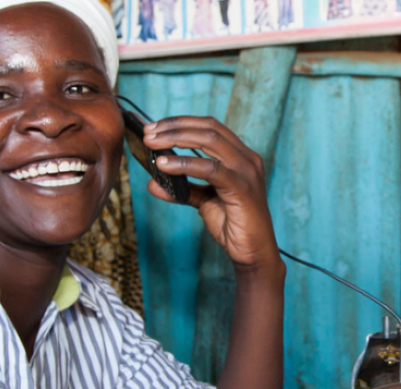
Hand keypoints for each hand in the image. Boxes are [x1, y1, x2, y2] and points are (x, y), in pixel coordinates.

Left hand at [143, 116, 281, 270]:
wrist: (253, 254)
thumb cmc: (234, 226)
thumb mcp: (203, 202)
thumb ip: (182, 189)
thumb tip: (153, 183)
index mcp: (240, 156)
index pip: (210, 127)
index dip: (181, 123)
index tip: (154, 128)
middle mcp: (246, 158)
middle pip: (208, 128)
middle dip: (174, 126)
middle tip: (147, 133)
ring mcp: (246, 171)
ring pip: (210, 140)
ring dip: (176, 138)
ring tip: (152, 143)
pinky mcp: (242, 188)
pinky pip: (210, 169)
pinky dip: (184, 164)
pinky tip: (164, 165)